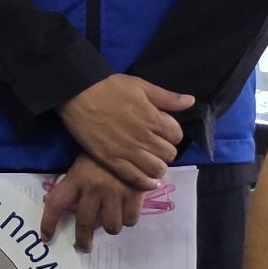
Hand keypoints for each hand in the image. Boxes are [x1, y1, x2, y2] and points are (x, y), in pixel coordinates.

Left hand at [41, 154, 145, 251]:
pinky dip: (128, 219)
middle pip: (84, 223)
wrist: (131, 138)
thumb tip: (49, 200)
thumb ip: (69, 184)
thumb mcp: (80, 164)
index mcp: (76, 178)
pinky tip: (126, 211)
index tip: (46, 238)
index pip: (56, 204)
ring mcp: (114, 192)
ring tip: (110, 221)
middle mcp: (93, 188)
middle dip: (83, 239)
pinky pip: (130, 220)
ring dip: (110, 227)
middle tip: (84, 246)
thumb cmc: (101, 153)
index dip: (48, 223)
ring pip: (111, 226)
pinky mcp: (134, 194)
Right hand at [57, 74, 194, 188]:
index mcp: (154, 118)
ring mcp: (128, 152)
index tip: (162, 131)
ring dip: (157, 166)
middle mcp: (145, 138)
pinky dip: (146, 183)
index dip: (172, 133)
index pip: (177, 135)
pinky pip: (136, 179)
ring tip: (150, 161)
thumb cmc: (109, 87)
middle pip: (169, 154)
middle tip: (154, 145)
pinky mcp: (112, 161)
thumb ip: (166, 97)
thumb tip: (190, 102)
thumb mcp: (141, 85)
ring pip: (157, 169)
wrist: (77, 93)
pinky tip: (148, 181)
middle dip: (165, 150)